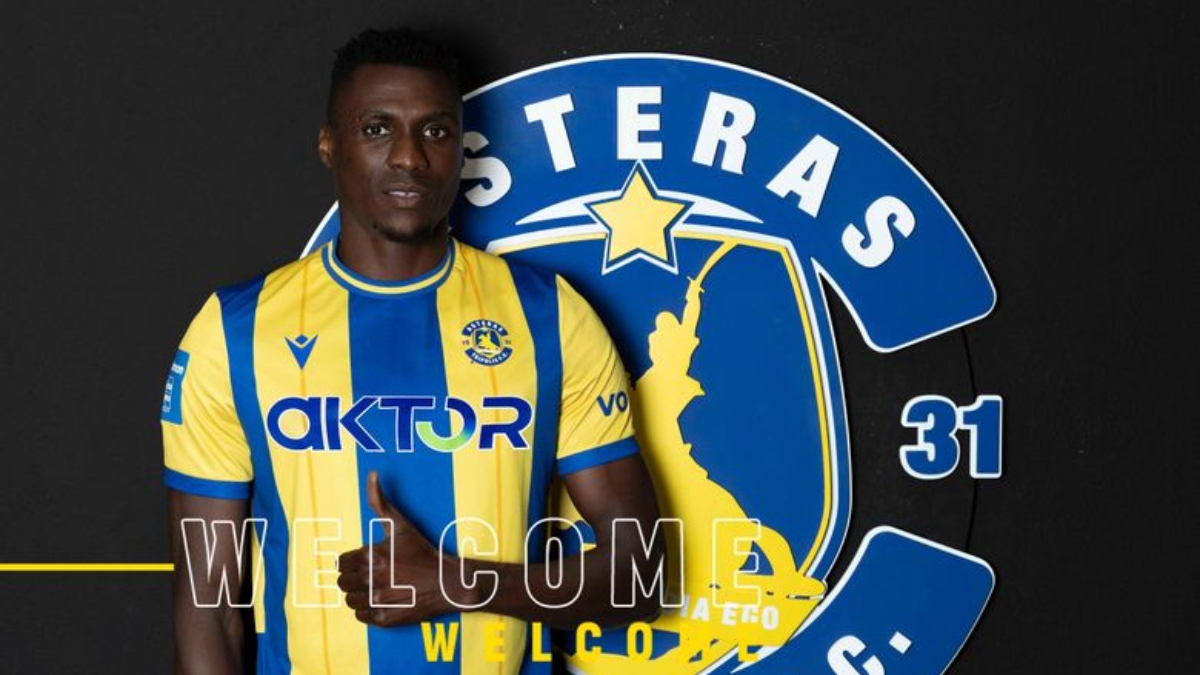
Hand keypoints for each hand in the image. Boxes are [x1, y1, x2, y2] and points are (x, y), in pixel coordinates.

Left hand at [337, 471, 458, 625]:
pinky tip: (381, 600)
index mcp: (369, 556)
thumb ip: (380, 501)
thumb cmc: (423, 551)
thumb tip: (371, 475)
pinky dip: (367, 611)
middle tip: (370, 575)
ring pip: (350, 601)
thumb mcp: (401, 524)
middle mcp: (369, 579)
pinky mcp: (384, 618)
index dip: (352, 562)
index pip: (341, 564)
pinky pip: (361, 617)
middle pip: (342, 583)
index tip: (366, 562)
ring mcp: (376, 601)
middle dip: (353, 579)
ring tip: (375, 588)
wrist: (447, 581)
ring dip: (358, 595)